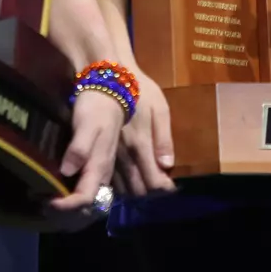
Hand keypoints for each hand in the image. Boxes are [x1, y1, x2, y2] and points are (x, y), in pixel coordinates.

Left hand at [45, 87, 125, 225]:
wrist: (109, 95)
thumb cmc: (96, 108)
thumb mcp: (86, 124)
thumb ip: (79, 147)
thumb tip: (66, 171)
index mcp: (99, 167)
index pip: (85, 199)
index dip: (65, 206)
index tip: (45, 201)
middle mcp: (101, 176)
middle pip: (87, 210)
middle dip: (64, 216)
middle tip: (41, 206)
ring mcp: (99, 175)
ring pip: (87, 208)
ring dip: (67, 215)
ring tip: (44, 206)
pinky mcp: (94, 172)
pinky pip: (85, 199)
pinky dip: (71, 207)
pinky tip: (56, 201)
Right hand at [114, 67, 175, 196]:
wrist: (109, 78)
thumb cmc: (139, 90)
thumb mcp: (160, 108)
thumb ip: (164, 138)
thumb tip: (168, 164)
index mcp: (140, 145)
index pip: (153, 181)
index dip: (164, 189)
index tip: (171, 188)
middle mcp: (124, 156)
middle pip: (138, 190)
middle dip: (150, 193)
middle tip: (159, 185)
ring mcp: (110, 156)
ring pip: (122, 188)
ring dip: (135, 190)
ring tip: (145, 182)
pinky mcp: (100, 152)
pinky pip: (110, 178)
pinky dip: (121, 183)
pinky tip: (129, 177)